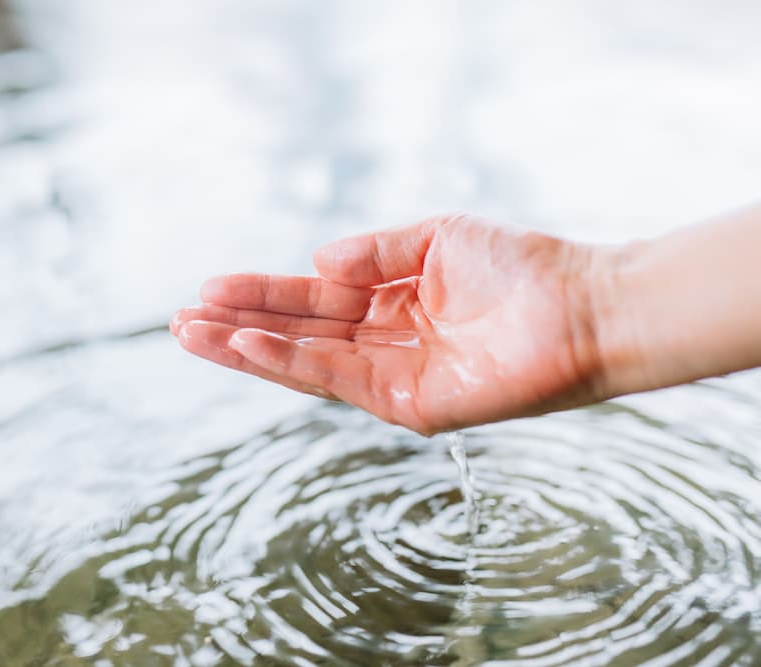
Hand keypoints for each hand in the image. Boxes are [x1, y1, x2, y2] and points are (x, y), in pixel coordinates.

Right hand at [171, 215, 605, 434]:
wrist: (582, 305)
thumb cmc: (521, 266)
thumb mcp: (437, 237)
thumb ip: (374, 251)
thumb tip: (316, 263)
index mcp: (391, 304)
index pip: (311, 302)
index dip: (260, 295)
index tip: (208, 288)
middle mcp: (387, 344)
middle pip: (297, 335)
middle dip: (237, 327)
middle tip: (179, 320)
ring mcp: (396, 378)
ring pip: (306, 362)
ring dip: (247, 349)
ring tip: (193, 334)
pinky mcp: (412, 404)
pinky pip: (341, 379)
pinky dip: (293, 363)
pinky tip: (249, 346)